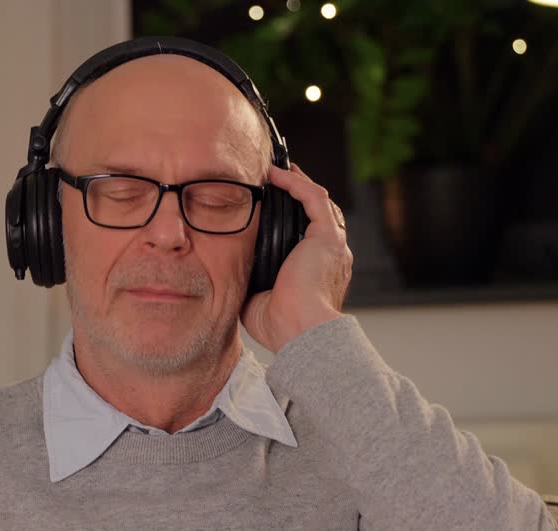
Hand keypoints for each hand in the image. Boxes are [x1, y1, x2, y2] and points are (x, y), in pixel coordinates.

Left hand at [241, 163, 352, 352]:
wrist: (301, 333)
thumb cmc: (283, 328)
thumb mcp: (258, 303)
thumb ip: (249, 285)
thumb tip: (225, 276)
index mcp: (319, 273)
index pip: (310, 236)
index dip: (294, 217)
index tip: (271, 206)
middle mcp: (331, 257)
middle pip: (318, 214)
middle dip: (297, 194)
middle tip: (274, 179)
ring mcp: (332, 245)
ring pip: (318, 201)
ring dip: (297, 182)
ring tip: (274, 170)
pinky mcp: (327, 237)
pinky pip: (313, 198)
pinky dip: (295, 183)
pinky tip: (275, 174)